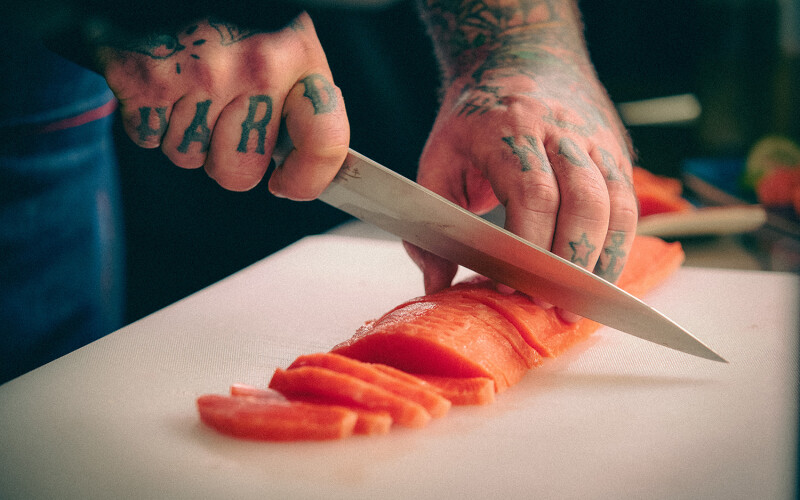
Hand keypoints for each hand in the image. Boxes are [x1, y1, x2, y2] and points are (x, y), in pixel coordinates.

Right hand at [95, 13, 348, 197]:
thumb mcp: (283, 46)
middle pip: (240, 173)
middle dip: (224, 159)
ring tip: (187, 89)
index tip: (287, 184)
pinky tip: (161, 84)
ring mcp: (203, 76)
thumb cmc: (229, 16)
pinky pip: (149, 139)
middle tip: (218, 119)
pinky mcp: (150, 80)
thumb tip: (303, 162)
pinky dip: (149, 120)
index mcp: (299, 58)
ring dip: (184, 135)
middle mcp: (258, 69)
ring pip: (189, 158)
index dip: (306, 178)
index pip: (324, 142)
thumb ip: (297, 103)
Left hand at [407, 4, 637, 319]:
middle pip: (583, 202)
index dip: (528, 244)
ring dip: (601, 261)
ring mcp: (595, 139)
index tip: (511, 286)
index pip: (532, 192)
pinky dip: (618, 247)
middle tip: (548, 305)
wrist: (521, 56)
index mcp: (509, 127)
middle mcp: (561, 130)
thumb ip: (432, 221)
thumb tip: (437, 283)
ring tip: (577, 305)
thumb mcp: (438, 158)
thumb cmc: (474, 119)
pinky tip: (599, 279)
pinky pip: (629, 205)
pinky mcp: (615, 152)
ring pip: (617, 205)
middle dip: (569, 262)